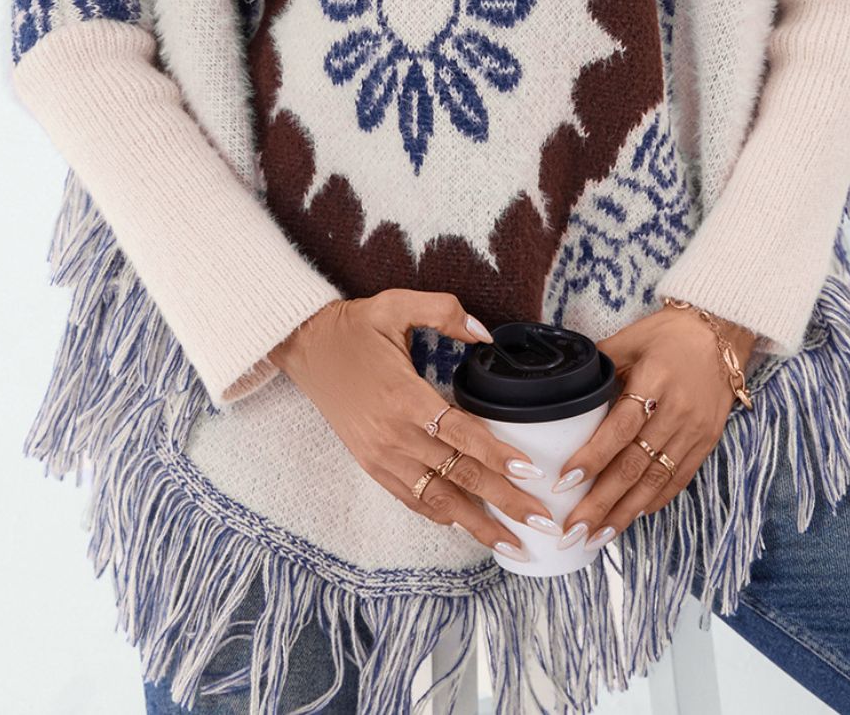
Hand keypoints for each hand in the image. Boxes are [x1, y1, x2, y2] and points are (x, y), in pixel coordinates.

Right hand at [267, 290, 559, 562]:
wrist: (306, 347)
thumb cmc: (355, 326)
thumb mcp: (396, 304)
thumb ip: (444, 312)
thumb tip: (486, 334)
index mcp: (404, 397)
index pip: (462, 435)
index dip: (498, 456)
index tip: (531, 474)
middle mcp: (394, 435)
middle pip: (460, 475)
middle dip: (505, 502)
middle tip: (543, 521)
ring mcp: (381, 456)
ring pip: (438, 499)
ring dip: (478, 524)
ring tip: (514, 545)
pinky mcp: (371, 465)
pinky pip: (412, 499)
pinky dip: (442, 516)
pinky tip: (469, 526)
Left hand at [553, 304, 757, 552]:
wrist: (721, 333)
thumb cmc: (668, 334)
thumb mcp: (629, 338)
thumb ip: (599, 365)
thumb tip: (561, 386)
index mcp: (654, 380)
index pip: (619, 427)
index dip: (592, 456)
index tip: (565, 481)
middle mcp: (677, 411)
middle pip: (634, 464)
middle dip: (601, 501)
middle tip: (573, 528)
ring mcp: (694, 430)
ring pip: (655, 481)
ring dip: (624, 513)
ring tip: (596, 537)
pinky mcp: (706, 443)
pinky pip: (678, 480)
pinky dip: (653, 502)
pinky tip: (630, 518)